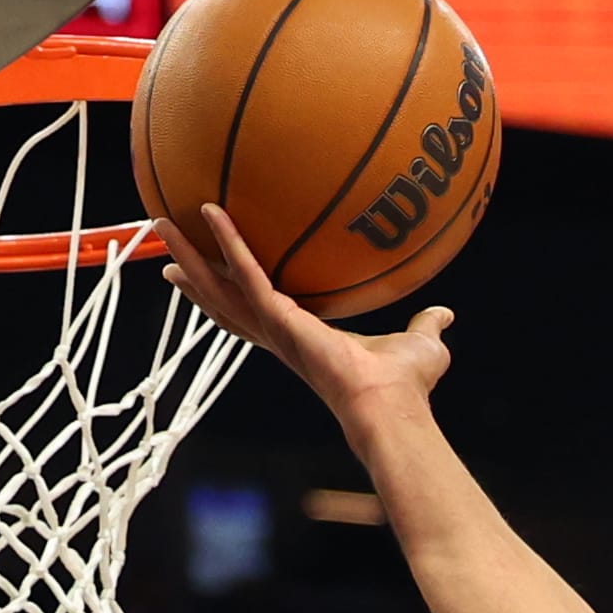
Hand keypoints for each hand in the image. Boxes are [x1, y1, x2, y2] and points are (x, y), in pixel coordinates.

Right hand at [156, 203, 455, 427]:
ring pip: (218, 285)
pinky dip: (230, 240)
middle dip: (193, 271)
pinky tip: (214, 210)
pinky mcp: (277, 316)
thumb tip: (447, 314)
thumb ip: (428, 325)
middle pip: (221, 298)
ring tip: (164, 222)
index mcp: (299, 338)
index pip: (255, 310)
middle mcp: (277, 333)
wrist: (391, 403)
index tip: (208, 272)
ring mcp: (272, 326)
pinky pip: (247, 271)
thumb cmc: (404, 385)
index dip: (229, 292)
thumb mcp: (420, 343)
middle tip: (167, 243)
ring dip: (191, 253)